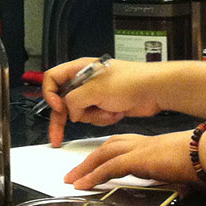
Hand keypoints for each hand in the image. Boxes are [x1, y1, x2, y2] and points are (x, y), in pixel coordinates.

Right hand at [42, 57, 163, 145]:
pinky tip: (116, 112)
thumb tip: (69, 112)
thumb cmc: (131, 81)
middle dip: (64, 118)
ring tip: (109, 109)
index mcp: (79, 69)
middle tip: (57, 137)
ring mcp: (95, 94)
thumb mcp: (94, 90)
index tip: (59, 108)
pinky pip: (94, 118)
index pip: (52, 79)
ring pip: (80, 113)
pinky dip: (104, 118)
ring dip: (94, 116)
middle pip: (63, 101)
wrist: (154, 90)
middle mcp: (85, 81)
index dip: (50, 95)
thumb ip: (73, 101)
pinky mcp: (105, 105)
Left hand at [63, 132, 197, 189]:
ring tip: (72, 180)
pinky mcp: (138, 159)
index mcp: (155, 144)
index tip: (96, 161)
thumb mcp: (190, 169)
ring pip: (104, 155)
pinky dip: (93, 175)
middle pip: (109, 146)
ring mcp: (140, 149)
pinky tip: (82, 185)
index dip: (108, 153)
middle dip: (90, 159)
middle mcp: (144, 143)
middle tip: (75, 172)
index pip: (124, 144)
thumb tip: (188, 189)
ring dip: (85, 167)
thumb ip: (183, 177)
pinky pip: (109, 167)